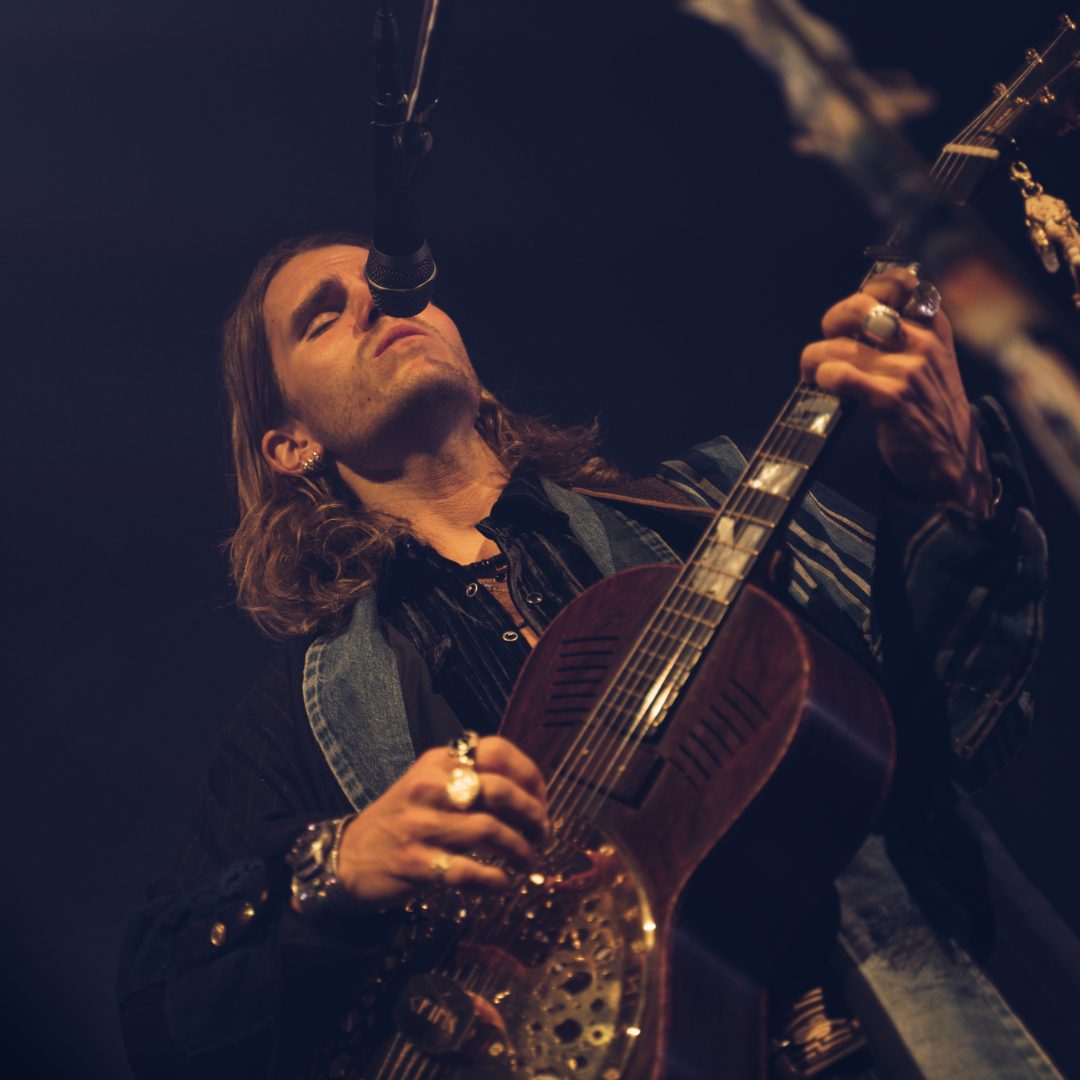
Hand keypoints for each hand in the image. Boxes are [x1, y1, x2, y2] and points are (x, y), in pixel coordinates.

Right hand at [329, 736, 547, 908]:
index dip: (529, 777)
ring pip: (489, 830)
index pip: (496, 752)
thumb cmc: (404, 820)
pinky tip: (502, 883)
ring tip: (526, 862)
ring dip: (519, 851)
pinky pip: (468, 871)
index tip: (541, 800)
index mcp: (438, 762)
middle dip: (532, 816)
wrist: (349, 857)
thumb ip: (472, 781)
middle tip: (542, 835)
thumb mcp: (431, 785)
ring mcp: (420, 825)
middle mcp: (429, 787)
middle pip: (499, 791)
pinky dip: (494, 880)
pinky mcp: (415, 863)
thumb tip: (529, 792)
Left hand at [800, 268, 992, 514]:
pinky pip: (838, 374)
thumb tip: (855, 316)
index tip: (856, 313)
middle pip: (859, 308)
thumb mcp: (933, 362)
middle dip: (831, 322)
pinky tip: (825, 386)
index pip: (901, 284)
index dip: (869, 289)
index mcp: (934, 329)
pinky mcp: (889, 399)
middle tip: (827, 342)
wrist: (952, 461)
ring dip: (814, 359)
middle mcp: (922, 344)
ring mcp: (907, 371)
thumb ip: (906, 335)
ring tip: (813, 372)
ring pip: (838, 347)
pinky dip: (822, 378)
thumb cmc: (932, 410)